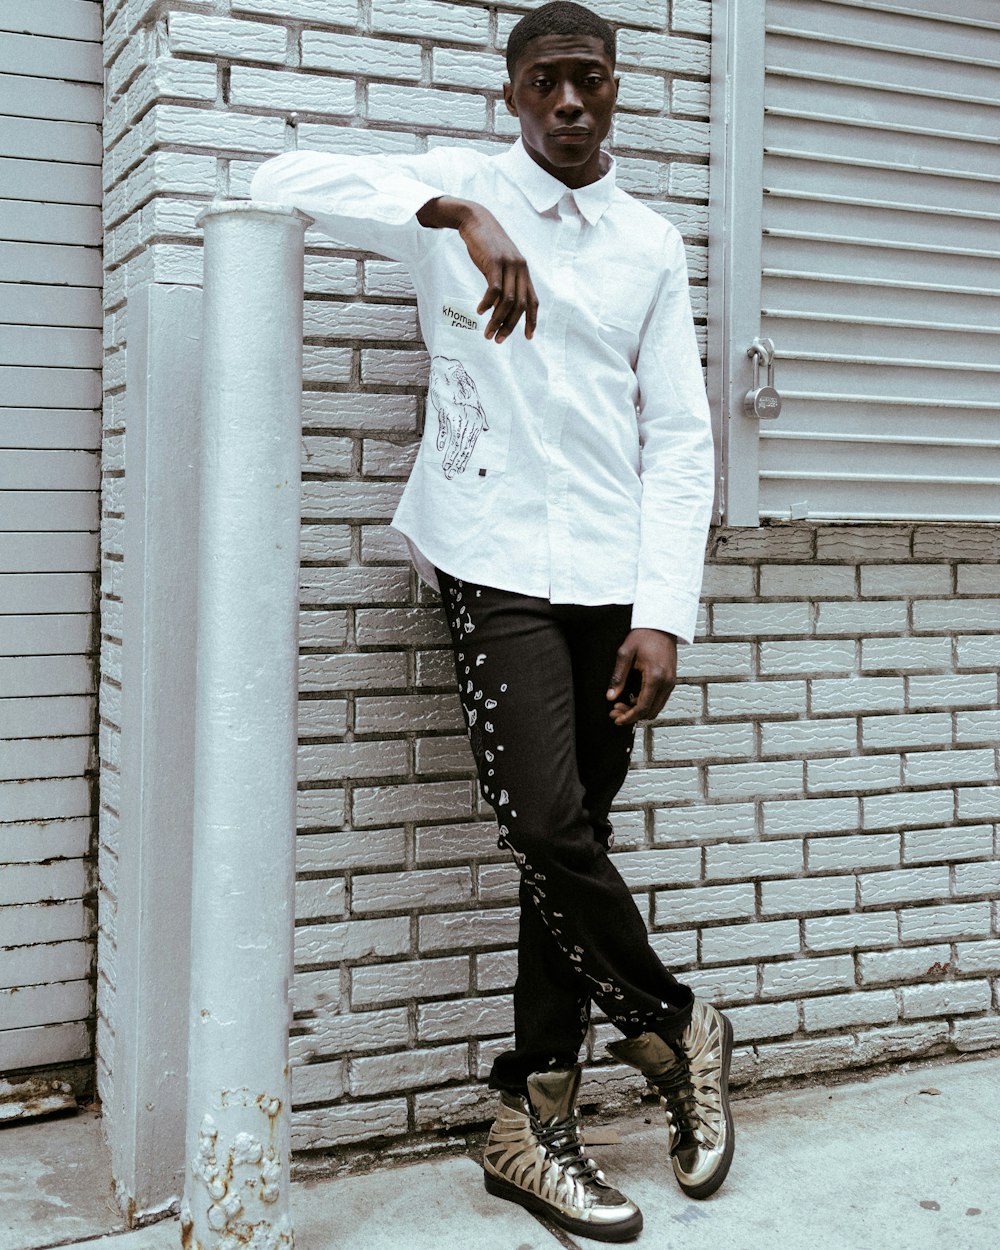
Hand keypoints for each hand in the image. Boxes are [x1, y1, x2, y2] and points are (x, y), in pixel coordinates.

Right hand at [417, 197, 537, 343]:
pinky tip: (480, 311)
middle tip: (498, 340)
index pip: (533, 301)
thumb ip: (504, 283)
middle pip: (520, 305)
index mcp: (524, 272)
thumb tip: (501, 308)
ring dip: (497, 320)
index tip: (528, 337)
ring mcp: (509, 264)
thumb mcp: (499, 265)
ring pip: (508, 301)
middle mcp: (520, 269)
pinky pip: (494, 289)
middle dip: (510, 326)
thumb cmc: (486, 245)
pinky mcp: (494, 262)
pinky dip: (488, 303)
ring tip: (487, 332)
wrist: (475, 220)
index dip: (532, 321)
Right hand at [429, 357, 487, 477]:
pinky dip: (441, 437)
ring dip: (449, 455)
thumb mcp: (476, 402)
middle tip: (451, 474)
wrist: (454, 370)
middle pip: (463, 446)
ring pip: (454, 440)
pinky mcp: (446, 410)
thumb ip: (482, 417)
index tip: (459, 469)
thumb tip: (486, 428)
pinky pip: (444, 427)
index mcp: (476, 420)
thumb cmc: (464, 386)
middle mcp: (469, 420)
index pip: (470, 445)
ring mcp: (457, 416)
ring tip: (446, 467)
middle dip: (457, 462)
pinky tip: (438, 448)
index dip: (464, 459)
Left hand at [606, 629, 677, 726]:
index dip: (629, 716)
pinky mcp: (671, 680)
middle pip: (650, 711)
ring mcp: (671, 682)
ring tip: (622, 705)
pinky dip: (647, 704)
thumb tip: (611, 696)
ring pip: (656, 708)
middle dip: (632, 716)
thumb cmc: (644, 636)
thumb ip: (618, 677)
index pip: (643, 706)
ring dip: (640, 711)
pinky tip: (633, 698)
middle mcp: (667, 682)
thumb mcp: (625, 654)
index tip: (617, 719)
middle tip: (615, 712)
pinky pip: (660, 700)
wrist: (661, 626)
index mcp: (655, 676)